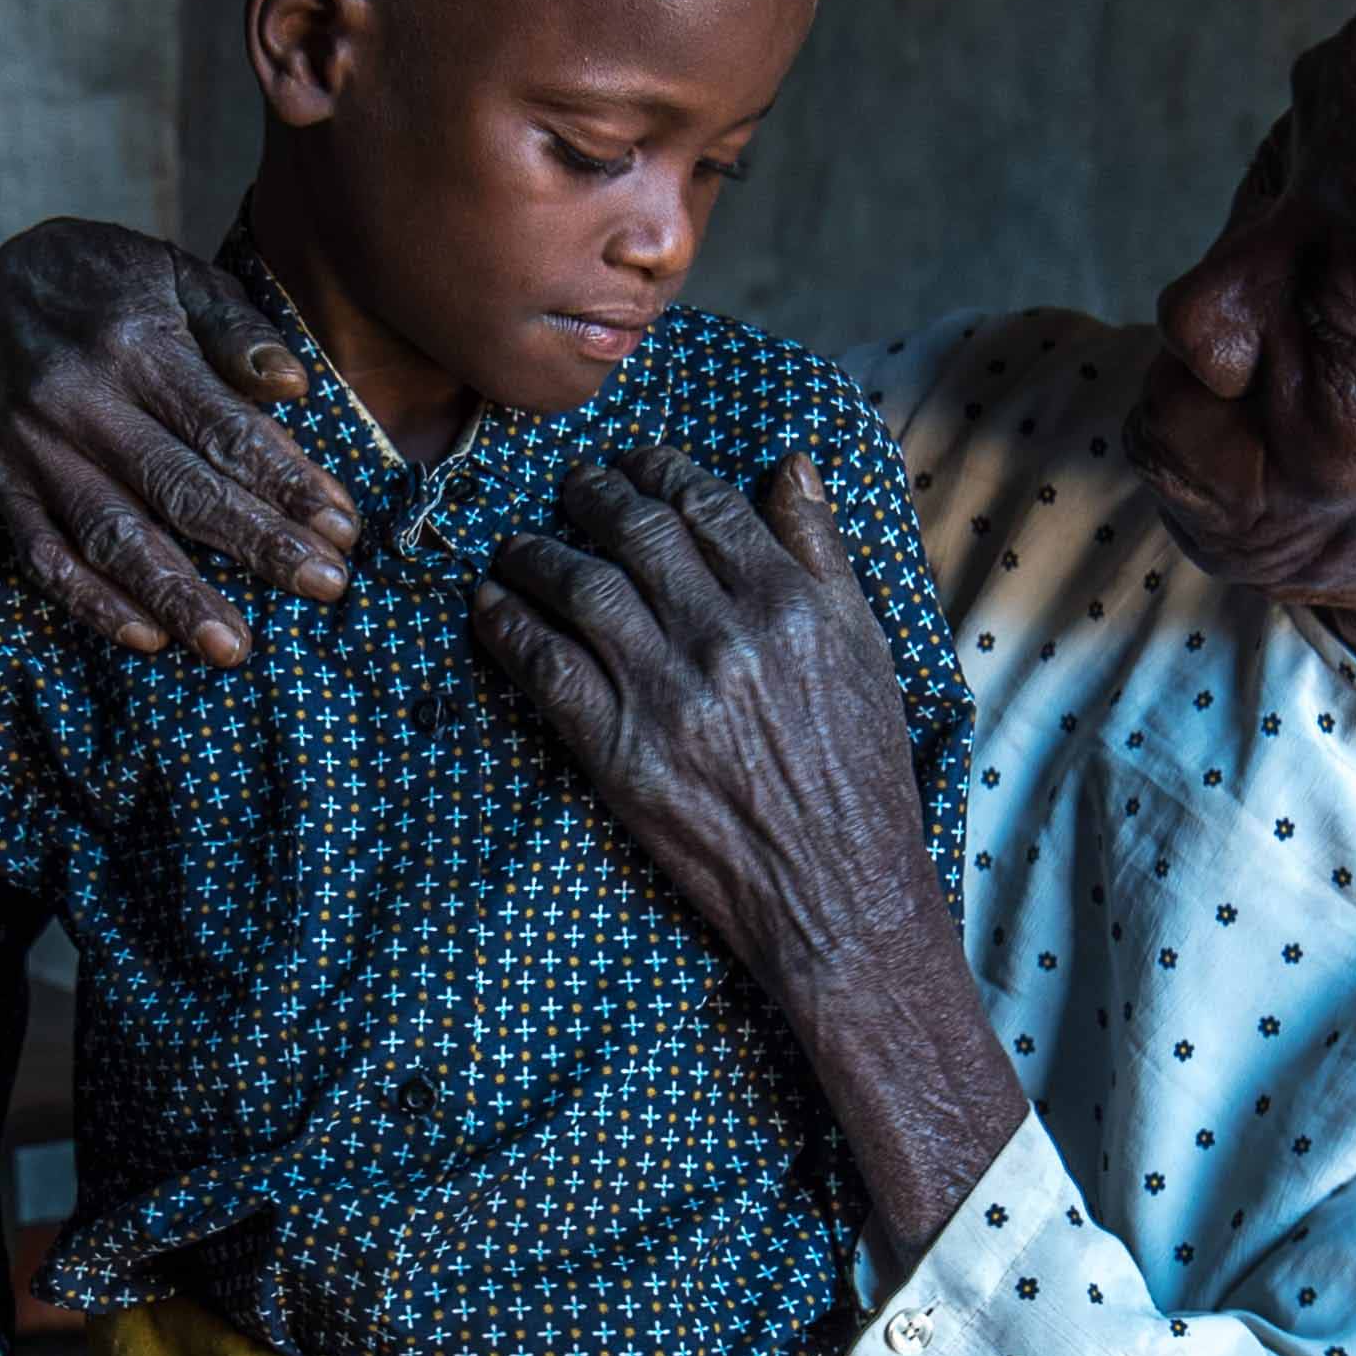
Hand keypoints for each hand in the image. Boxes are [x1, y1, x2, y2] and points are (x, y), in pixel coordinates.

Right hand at [0, 216, 362, 663]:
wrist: (3, 278)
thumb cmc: (117, 283)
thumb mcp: (184, 278)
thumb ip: (239, 331)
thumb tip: (294, 386)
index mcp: (136, 346)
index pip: (224, 428)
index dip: (286, 482)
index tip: (341, 528)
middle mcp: (79, 400)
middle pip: (178, 488)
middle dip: (257, 543)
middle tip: (324, 587)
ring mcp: (32, 446)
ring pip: (112, 535)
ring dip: (176, 596)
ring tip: (233, 646)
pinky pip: (42, 555)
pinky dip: (91, 602)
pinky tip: (146, 637)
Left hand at [468, 445, 1026, 1268]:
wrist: (838, 892)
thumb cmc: (859, 772)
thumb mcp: (866, 648)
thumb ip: (822, 551)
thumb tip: (791, 463)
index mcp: (790, 605)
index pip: (704, 506)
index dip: (656, 469)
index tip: (631, 462)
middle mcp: (728, 638)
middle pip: (634, 534)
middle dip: (589, 495)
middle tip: (565, 487)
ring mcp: (671, 695)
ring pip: (580, 589)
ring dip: (535, 554)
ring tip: (515, 546)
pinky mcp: (622, 753)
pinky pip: (546, 668)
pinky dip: (507, 628)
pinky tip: (490, 608)